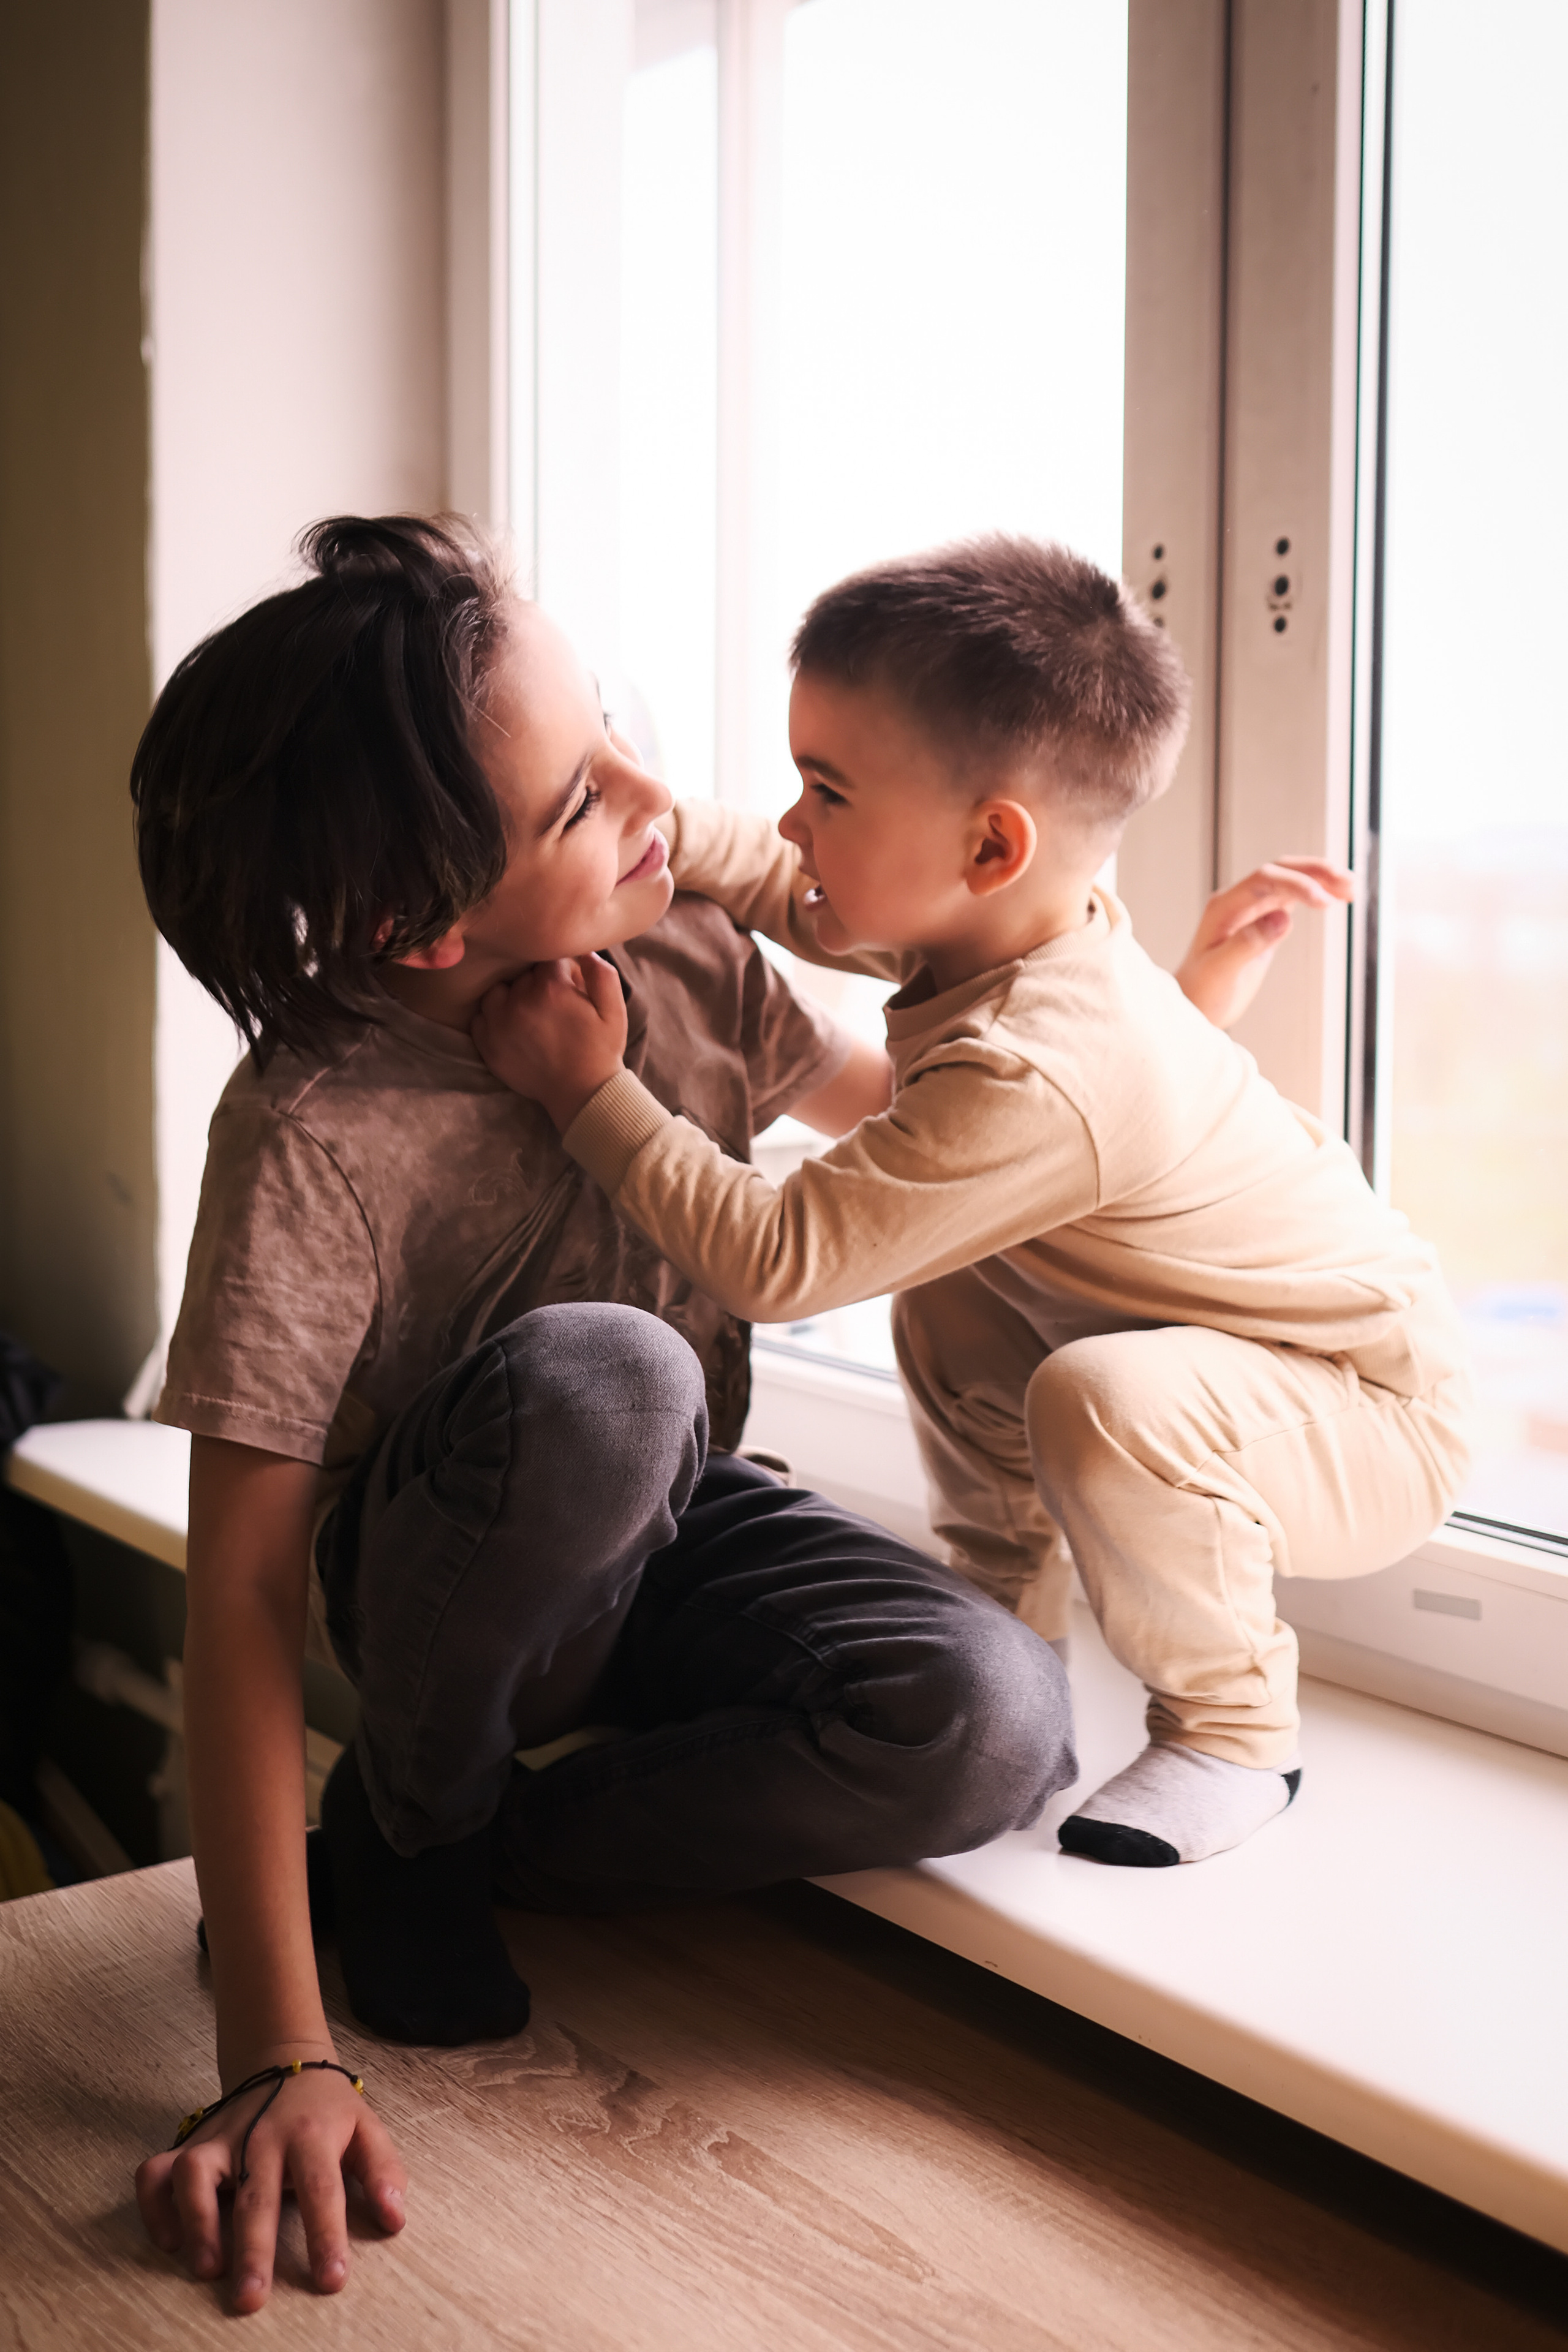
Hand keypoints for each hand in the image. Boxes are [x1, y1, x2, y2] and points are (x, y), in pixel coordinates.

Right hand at [134, 2049, 405, 2312]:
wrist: (284, 2058)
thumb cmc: (327, 2109)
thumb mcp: (366, 2129)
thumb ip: (383, 2172)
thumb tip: (395, 2220)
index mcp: (311, 2135)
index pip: (321, 2187)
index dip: (326, 2235)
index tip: (332, 2280)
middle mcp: (261, 2137)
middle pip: (255, 2193)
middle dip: (252, 2248)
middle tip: (251, 2297)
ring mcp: (221, 2139)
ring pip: (195, 2174)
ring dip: (197, 2221)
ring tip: (207, 2267)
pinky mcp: (190, 2144)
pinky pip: (156, 2172)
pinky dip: (154, 2205)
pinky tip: (169, 2241)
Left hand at [472, 954, 629, 1130]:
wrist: (582, 1094)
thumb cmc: (600, 1050)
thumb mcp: (614, 1010)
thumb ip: (602, 973)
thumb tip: (583, 951)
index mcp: (551, 987)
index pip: (545, 956)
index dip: (558, 969)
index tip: (566, 984)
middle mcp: (519, 1001)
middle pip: (520, 974)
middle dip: (535, 983)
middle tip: (552, 1003)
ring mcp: (499, 1024)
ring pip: (497, 991)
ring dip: (510, 997)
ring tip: (528, 1013)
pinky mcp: (487, 1045)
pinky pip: (481, 1017)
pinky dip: (493, 1018)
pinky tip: (512, 1028)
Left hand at [1175, 857, 1353, 1030]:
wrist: (1194, 1007)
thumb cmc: (1202, 992)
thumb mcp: (1221, 971)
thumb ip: (1248, 943)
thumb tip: (1284, 917)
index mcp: (1224, 906)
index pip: (1265, 880)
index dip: (1297, 884)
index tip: (1325, 901)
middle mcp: (1239, 902)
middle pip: (1282, 871)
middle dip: (1316, 872)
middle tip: (1349, 884)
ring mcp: (1253, 910)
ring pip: (1291, 881)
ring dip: (1321, 880)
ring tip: (1352, 889)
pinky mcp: (1265, 923)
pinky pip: (1293, 898)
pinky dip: (1316, 895)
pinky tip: (1337, 898)